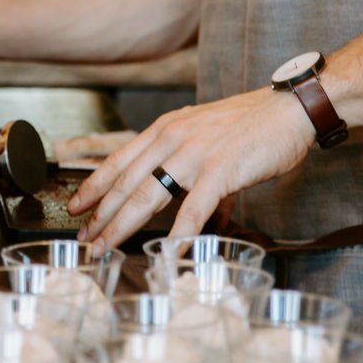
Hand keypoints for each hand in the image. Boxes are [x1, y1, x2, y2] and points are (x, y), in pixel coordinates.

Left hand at [68, 87, 315, 250]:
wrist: (287, 109)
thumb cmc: (251, 125)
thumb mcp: (207, 136)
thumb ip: (191, 168)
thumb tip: (195, 211)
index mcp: (166, 128)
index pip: (120, 160)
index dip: (94, 185)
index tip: (75, 205)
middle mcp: (172, 138)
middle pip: (126, 182)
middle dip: (100, 213)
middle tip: (83, 238)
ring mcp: (194, 154)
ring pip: (147, 195)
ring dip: (122, 225)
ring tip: (106, 247)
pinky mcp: (219, 171)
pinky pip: (193, 210)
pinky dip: (178, 235)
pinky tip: (167, 253)